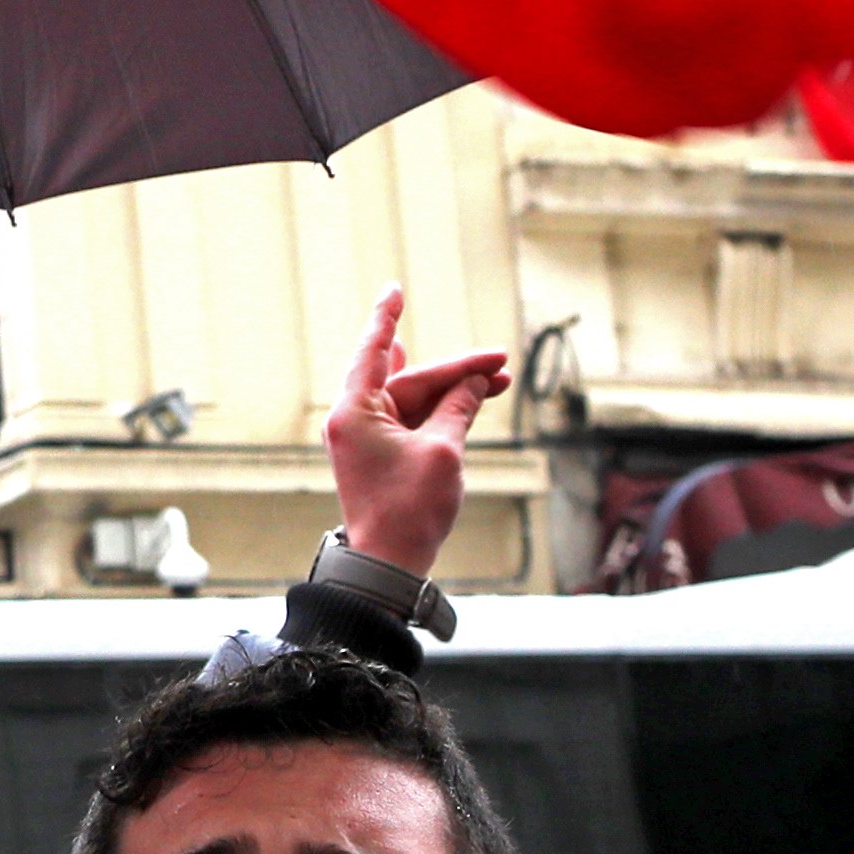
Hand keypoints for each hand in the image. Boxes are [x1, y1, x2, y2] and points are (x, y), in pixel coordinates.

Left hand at [324, 286, 507, 583]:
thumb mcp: (442, 451)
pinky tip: (462, 392)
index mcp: (355, 411)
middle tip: (499, 364)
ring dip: (454, 392)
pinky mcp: (381, 457)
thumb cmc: (409, 509)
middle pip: (409, 380)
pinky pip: (412, 422)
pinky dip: (441, 412)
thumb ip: (457, 409)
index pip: (375, 351)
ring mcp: (367, 439)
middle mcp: (354, 420)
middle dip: (455, 371)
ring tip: (498, 381)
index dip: (387, 318)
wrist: (390, 563)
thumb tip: (471, 383)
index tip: (394, 290)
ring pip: (415, 401)